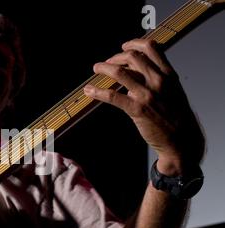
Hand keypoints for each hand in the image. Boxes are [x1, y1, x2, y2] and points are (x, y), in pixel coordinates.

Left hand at [83, 39, 204, 174]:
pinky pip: (113, 96)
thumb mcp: (173, 91)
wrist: (182, 139)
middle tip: (107, 63)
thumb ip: (157, 80)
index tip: (124, 46)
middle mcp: (158, 81)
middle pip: (132, 56)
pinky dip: (98, 91)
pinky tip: (89, 91)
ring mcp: (147, 94)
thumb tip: (136, 74)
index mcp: (168, 74)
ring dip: (103, 68)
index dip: (134, 43)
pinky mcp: (136, 109)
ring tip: (96, 69)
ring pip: (120, 72)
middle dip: (116, 57)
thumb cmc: (176, 117)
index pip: (151, 48)